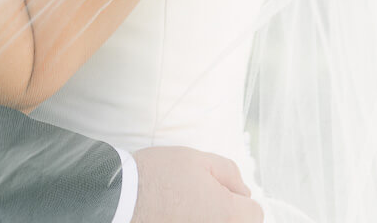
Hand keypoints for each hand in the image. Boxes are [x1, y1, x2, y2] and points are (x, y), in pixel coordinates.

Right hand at [132, 147, 262, 222]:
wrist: (121, 198)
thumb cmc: (158, 176)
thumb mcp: (198, 159)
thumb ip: (230, 173)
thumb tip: (244, 190)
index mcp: (230, 215)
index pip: (255, 212)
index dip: (237, 197)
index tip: (218, 191)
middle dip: (226, 211)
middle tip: (200, 200)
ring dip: (209, 218)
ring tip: (186, 209)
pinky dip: (191, 222)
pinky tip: (176, 216)